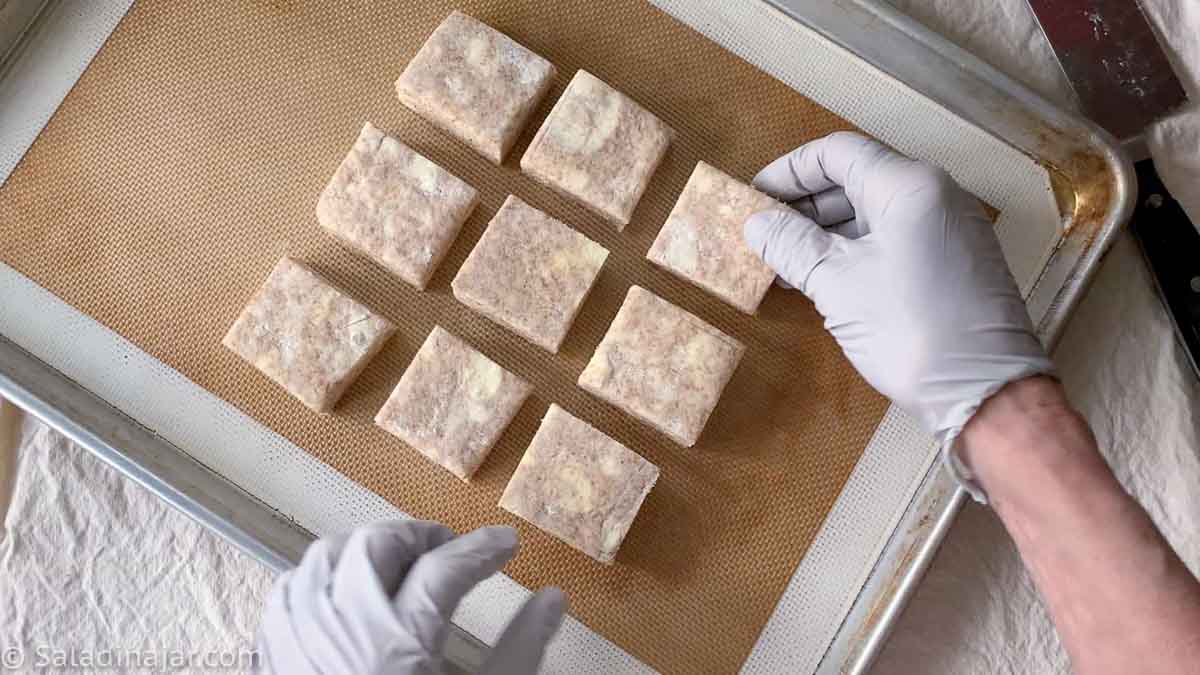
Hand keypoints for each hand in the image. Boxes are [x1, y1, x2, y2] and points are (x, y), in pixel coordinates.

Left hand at [256, 521, 565, 674]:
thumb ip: (520, 651)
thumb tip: (552, 601)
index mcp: (397, 646)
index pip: (444, 568)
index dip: (481, 549)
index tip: (505, 545)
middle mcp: (340, 634)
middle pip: (374, 548)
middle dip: (416, 535)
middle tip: (449, 547)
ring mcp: (298, 646)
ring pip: (322, 560)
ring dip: (363, 549)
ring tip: (399, 562)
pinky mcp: (275, 663)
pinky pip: (286, 594)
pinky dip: (317, 577)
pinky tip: (343, 591)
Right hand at [743, 132, 1052, 466]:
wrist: (986, 392)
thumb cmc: (913, 330)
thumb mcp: (837, 283)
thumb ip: (792, 245)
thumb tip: (757, 223)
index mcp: (909, 185)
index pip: (837, 153)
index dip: (789, 171)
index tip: (753, 196)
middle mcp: (935, 196)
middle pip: (855, 180)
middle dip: (803, 204)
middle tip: (762, 232)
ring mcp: (946, 231)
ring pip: (872, 214)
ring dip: (824, 233)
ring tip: (782, 262)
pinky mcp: (951, 265)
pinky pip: (892, 241)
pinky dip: (853, 252)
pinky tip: (821, 279)